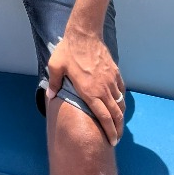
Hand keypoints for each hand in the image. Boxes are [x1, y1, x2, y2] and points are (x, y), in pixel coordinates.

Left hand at [46, 27, 125, 144]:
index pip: (104, 118)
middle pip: (116, 114)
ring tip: (118, 124)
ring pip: (120, 103)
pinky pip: (122, 90)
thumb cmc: (68, 51)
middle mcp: (103, 89)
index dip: (110, 131)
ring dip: (120, 115)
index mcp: (90, 92)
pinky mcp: (115, 72)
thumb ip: (53, 83)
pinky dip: (122, 99)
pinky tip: (119, 103)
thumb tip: (50, 96)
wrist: (84, 34)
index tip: (112, 140)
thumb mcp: (55, 67)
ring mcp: (111, 80)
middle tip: (117, 138)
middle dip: (118, 129)